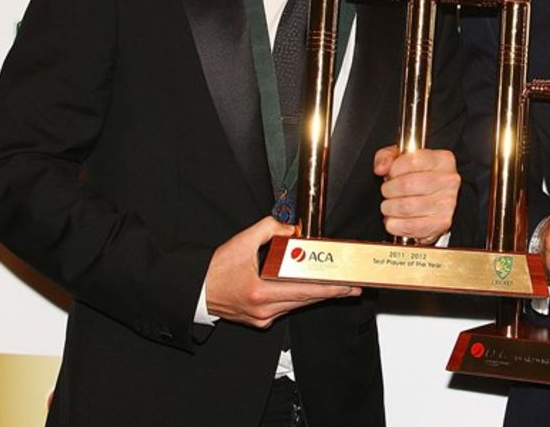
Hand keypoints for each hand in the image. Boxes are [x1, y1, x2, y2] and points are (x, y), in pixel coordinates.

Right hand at [204, 216, 359, 327]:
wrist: (196, 289)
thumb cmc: (215, 269)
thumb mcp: (242, 241)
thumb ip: (270, 228)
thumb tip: (292, 229)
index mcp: (260, 292)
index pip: (304, 291)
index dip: (330, 288)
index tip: (347, 285)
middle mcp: (263, 309)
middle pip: (306, 301)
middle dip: (331, 293)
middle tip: (352, 286)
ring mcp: (261, 318)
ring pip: (297, 306)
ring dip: (316, 296)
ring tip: (337, 288)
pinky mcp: (259, 321)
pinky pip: (286, 309)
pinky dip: (298, 299)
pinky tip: (310, 291)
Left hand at [373, 145, 459, 244]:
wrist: (435, 199)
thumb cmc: (419, 177)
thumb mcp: (401, 158)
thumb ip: (387, 156)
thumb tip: (381, 168)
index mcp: (442, 160)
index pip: (413, 161)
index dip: (394, 169)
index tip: (391, 174)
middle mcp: (448, 181)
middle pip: (407, 185)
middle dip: (389, 190)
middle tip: (387, 191)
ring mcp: (446, 203)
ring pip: (406, 207)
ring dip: (389, 208)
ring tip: (389, 205)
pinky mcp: (441, 223)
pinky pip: (410, 226)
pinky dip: (395, 224)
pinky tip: (394, 219)